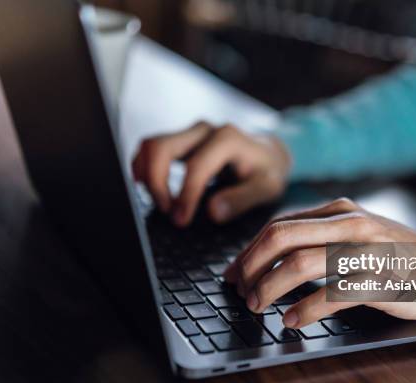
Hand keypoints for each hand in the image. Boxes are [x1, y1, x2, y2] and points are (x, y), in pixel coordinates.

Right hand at [132, 122, 290, 225]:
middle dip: (156, 183)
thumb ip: (242, 199)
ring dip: (147, 175)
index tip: (181, 220)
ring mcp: (191, 132)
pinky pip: (152, 148)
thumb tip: (213, 211)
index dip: (184, 197)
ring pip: (151, 145)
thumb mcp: (267, 188)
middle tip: (167, 211)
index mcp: (228, 139)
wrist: (270, 153)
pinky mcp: (182, 139)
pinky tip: (152, 189)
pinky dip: (145, 168)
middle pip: (161, 147)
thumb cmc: (268, 171)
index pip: (195, 168)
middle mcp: (206, 130)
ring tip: (161, 202)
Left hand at [224, 198, 415, 328]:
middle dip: (251, 266)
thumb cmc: (396, 254)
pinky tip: (291, 320)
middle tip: (239, 290)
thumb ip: (321, 236)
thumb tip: (272, 257)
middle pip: (281, 238)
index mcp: (339, 210)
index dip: (249, 250)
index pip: (279, 224)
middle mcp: (350, 223)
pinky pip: (331, 295)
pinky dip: (304, 310)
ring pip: (300, 264)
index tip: (234, 272)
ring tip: (257, 306)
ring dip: (270, 288)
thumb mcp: (358, 232)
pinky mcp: (379, 280)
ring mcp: (365, 250)